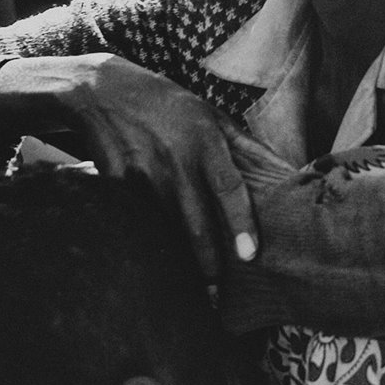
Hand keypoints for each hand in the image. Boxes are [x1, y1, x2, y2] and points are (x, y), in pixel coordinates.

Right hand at [0, 54, 257, 275]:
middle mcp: (176, 158)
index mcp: (206, 140)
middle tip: (218, 294)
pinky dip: (149, 238)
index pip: (229, 188)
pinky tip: (156, 257)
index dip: (241, 224)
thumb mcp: (210, 113)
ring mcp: (143, 171)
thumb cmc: (170, 106)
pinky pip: (139, 219)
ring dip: (178, 257)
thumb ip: (244, 146)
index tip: (249, 255)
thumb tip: (283, 170)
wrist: (101, 90)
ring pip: (166, 227)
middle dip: (207, 263)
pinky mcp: (116, 181)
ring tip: (195, 289)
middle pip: (195, 221)